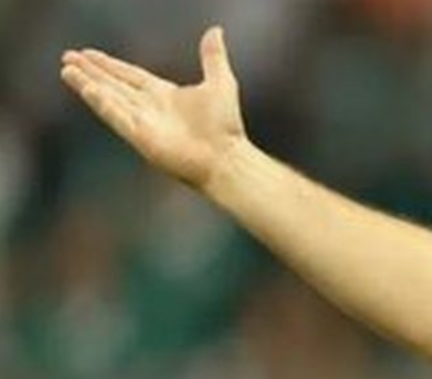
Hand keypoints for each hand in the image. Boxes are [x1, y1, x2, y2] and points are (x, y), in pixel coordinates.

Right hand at [60, 26, 246, 191]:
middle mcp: (150, 108)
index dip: (110, 65)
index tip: (89, 54)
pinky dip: (102, 103)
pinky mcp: (140, 137)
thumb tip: (215, 31)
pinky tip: (88, 89)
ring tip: (67, 70)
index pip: (130, 76)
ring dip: (88, 84)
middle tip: (68, 58)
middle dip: (91, 72)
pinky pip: (117, 116)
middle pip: (114, 85)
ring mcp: (143, 123)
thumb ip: (213, 57)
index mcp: (164, 95)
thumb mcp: (221, 83)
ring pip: (109, 98)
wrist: (227, 157)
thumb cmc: (226, 127)